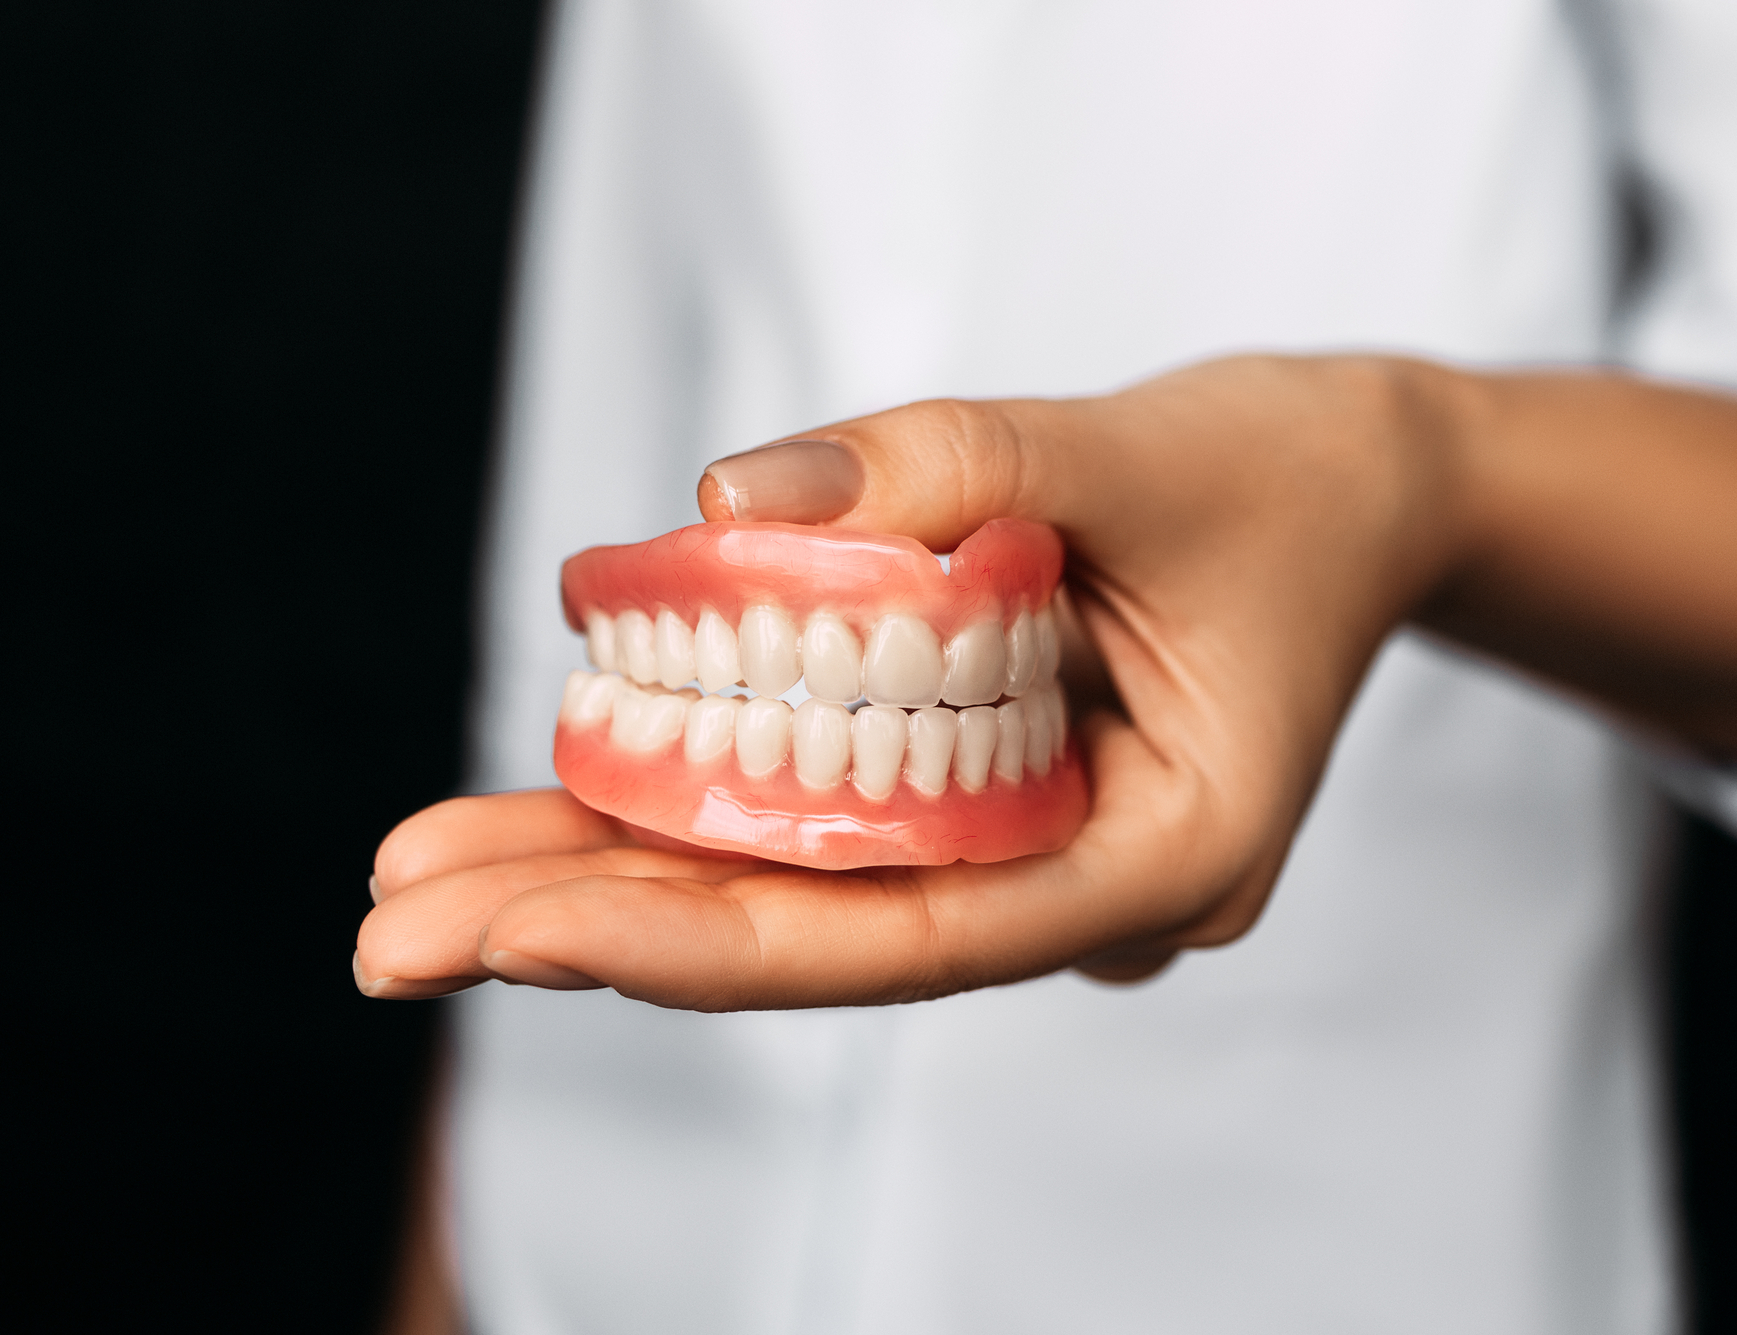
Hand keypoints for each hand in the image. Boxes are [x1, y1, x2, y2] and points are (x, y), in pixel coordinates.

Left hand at [356, 357, 1736, 1008]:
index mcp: (1151, 858)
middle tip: (386, 936)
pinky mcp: (973, 795)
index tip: (510, 932)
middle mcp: (1068, 889)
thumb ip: (949, 464)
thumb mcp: (1137, 445)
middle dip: (593, 930)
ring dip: (607, 874)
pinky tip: (544, 797)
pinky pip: (815, 815)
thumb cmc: (1282, 480)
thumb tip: (725, 506)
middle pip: (810, 933)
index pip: (898, 935)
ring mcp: (1018, 851)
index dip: (694, 935)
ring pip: (795, 886)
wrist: (1351, 491)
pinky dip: (686, 799)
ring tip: (417, 870)